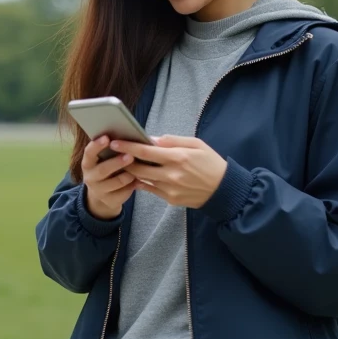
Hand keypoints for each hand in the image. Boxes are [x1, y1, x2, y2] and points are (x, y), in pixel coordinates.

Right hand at [81, 136, 141, 219]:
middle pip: (102, 170)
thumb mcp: (105, 160)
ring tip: (138, 170)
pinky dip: (133, 186)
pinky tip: (139, 181)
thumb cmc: (108, 169)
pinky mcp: (110, 201)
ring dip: (128, 175)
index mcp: (88, 163)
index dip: (97, 145)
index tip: (107, 138)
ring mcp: (99, 191)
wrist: (104, 195)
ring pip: (116, 183)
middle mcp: (90, 177)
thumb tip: (128, 138)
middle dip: (117, 163)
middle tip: (130, 156)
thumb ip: (112, 151)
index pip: (89, 153)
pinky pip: (124, 193)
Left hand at [112, 135, 227, 208]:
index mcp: (178, 157)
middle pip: (138, 168)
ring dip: (131, 171)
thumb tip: (151, 138)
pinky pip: (150, 189)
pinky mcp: (170, 199)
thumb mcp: (196, 144)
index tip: (115, 142)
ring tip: (123, 163)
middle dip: (124, 160)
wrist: (224, 190)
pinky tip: (137, 175)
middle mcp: (171, 174)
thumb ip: (173, 140)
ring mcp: (170, 189)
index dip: (128, 147)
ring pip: (142, 180)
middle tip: (114, 153)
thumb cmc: (211, 163)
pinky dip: (141, 182)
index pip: (145, 151)